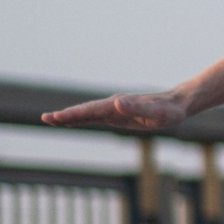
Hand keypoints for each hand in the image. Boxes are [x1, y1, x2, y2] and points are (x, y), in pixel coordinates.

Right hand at [41, 91, 187, 132]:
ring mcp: (115, 109)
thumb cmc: (169, 111)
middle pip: (85, 110)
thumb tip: (117, 102)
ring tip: (51, 120)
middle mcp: (114, 105)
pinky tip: (72, 122)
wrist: (178, 103)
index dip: (73, 115)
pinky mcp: (118, 114)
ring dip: (70, 117)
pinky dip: (82, 118)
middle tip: (45, 119)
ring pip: (88, 113)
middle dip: (66, 115)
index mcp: (119, 105)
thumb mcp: (156, 113)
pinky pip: (96, 117)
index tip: (55, 117)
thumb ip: (138, 108)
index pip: (91, 110)